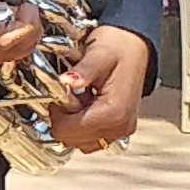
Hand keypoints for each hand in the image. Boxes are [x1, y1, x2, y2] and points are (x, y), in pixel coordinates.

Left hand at [46, 24, 152, 154]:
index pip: (68, 131)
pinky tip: (84, 106)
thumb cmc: (117, 49)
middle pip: (72, 139)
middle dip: (63, 118)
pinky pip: (90, 139)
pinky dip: (81, 126)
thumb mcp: (99, 54)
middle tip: (69, 95)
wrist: (133, 48)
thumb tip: (67, 80)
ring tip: (78, 99)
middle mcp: (120, 127)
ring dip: (71, 123)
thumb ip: (84, 70)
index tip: (59, 95)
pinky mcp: (119, 130)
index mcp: (114, 113)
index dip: (56, 113)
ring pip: (79, 142)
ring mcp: (121, 131)